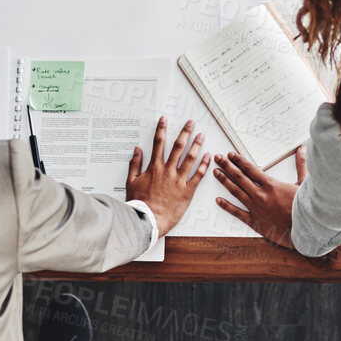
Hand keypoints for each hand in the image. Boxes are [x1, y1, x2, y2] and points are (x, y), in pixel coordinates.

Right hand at [125, 117, 211, 235]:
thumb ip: (134, 164)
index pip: (158, 143)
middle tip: (191, 123)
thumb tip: (137, 150)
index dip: (161, 129)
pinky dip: (204, 165)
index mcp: (154, 168)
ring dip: (197, 145)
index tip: (164, 120)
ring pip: (190, 158)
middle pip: (178, 147)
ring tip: (201, 135)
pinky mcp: (187, 191)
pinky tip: (208, 156)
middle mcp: (168, 171)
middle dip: (185, 132)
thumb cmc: (139, 204)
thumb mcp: (131, 182)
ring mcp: (178, 180)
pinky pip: (198, 175)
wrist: (148, 220)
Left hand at [214, 146, 304, 248]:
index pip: (251, 169)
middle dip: (227, 166)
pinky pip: (237, 213)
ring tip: (215, 173)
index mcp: (271, 184)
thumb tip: (302, 148)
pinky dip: (226, 206)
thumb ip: (301, 164)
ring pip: (236, 192)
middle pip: (239, 177)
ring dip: (224, 181)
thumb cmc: (305, 208)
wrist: (305, 230)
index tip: (231, 155)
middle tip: (218, 158)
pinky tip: (218, 200)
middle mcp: (260, 194)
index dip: (239, 160)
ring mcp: (256, 208)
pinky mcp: (255, 222)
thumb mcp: (304, 184)